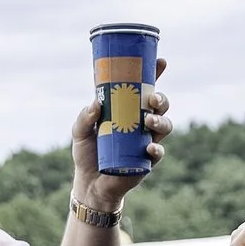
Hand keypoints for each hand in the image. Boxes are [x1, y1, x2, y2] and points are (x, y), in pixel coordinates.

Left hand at [73, 57, 172, 210]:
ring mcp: (146, 141)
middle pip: (160, 105)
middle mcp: (141, 124)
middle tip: (152, 98)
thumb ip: (84, 117)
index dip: (155, 74)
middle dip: (161, 98)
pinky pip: (158, 152)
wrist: (90, 183)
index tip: (161, 62)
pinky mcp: (147, 161)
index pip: (145, 89)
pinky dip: (157, 149)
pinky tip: (150, 147)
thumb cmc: (87, 154)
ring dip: (161, 120)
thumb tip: (96, 104)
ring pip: (165, 125)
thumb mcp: (80, 132)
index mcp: (127, 111)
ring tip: (149, 120)